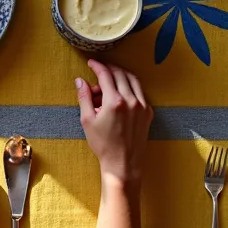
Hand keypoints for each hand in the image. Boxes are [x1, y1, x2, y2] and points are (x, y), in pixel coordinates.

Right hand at [76, 60, 152, 184]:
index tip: (91, 63)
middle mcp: (131, 100)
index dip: (97, 66)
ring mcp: (142, 106)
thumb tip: (80, 81)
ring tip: (110, 81)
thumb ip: (84, 98)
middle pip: (120, 74)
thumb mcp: (87, 120)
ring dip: (120, 76)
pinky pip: (139, 92)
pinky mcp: (148, 112)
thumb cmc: (103, 145)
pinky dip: (130, 87)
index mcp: (114, 101)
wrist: (122, 163)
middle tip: (99, 72)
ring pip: (132, 80)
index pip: (105, 75)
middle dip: (108, 70)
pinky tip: (120, 94)